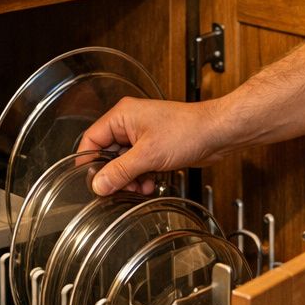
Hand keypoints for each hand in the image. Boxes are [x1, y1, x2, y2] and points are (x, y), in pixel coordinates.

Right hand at [79, 97, 228, 195]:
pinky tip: (149, 185)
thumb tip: (98, 184)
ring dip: (129, 178)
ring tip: (137, 189)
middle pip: (108, 153)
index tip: (88, 181)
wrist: (217, 133)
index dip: (88, 161)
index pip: (92, 139)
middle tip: (117, 189)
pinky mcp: (155, 146)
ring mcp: (143, 135)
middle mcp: (130, 123)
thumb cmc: (188, 130)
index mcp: (122, 116)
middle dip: (114, 174)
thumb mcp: (148, 155)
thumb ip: (120, 171)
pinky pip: (139, 165)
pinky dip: (141, 176)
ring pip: (124, 162)